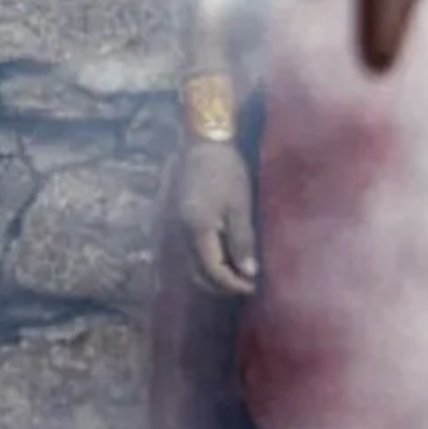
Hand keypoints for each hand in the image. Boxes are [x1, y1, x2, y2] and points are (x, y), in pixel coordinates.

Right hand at [177, 141, 259, 295]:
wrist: (202, 142)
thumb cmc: (225, 171)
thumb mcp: (239, 206)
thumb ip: (242, 241)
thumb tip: (249, 273)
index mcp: (197, 231)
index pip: (213, 271)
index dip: (233, 283)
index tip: (253, 286)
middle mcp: (180, 233)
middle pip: (197, 273)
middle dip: (221, 284)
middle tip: (245, 283)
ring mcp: (174, 226)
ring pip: (190, 263)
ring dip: (211, 273)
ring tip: (235, 270)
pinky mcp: (174, 218)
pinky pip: (186, 250)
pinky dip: (203, 259)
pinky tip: (219, 253)